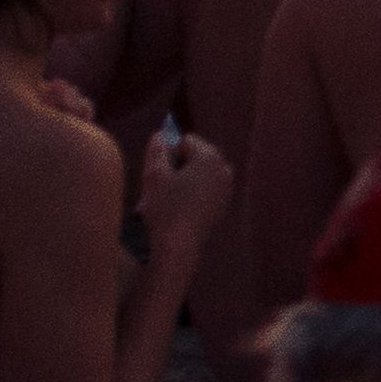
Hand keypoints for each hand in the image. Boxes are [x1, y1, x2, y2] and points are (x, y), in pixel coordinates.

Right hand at [133, 132, 232, 255]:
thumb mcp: (154, 175)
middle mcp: (224, 169)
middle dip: (174, 169)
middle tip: (156, 189)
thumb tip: (160, 135)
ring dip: (179, 184)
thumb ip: (157, 150)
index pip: (186, 141)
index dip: (168, 154)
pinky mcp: (223, 207)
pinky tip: (174, 212)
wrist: (180, 246)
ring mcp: (227, 189)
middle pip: (194, 159)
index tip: (158, 174)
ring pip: (197, 177)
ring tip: (161, 203)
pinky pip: (203, 193)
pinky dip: (189, 197)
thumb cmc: (166, 207)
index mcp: (211, 157)